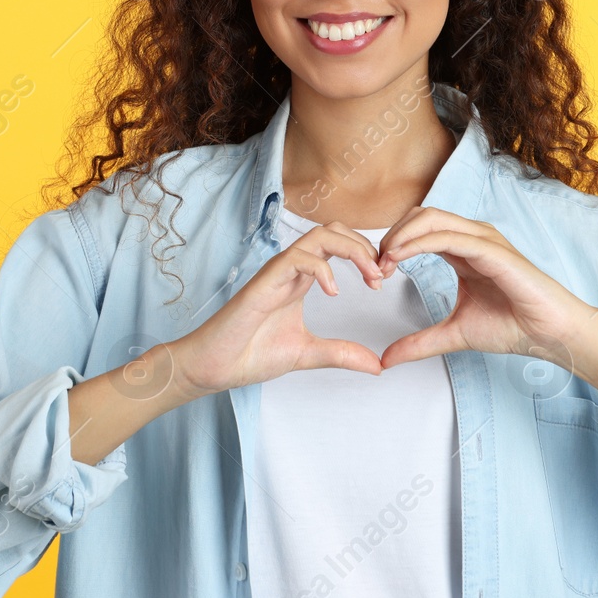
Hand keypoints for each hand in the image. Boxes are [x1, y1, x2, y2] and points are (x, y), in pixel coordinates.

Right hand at [172, 221, 386, 397]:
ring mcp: (278, 272)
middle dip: (364, 246)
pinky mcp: (265, 281)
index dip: (366, 256)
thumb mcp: (309, 354)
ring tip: (369, 277)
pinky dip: (322, 269)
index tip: (382, 281)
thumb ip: (342, 354)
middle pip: (334, 231)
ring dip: (352, 249)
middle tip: (382, 275)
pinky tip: (333, 292)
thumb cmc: (252, 354)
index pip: (338, 245)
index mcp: (301, 279)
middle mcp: (291, 269)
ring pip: (319, 235)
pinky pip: (297, 258)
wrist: (216, 366)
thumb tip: (377, 365)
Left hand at [374, 206, 588, 369]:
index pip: (420, 229)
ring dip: (401, 236)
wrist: (549, 334)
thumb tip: (385, 359)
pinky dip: (420, 243)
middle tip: (375, 267)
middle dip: (393, 235)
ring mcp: (484, 240)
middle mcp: (473, 237)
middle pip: (421, 215)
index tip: (376, 274)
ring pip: (432, 219)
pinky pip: (449, 237)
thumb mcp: (454, 334)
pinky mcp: (493, 250)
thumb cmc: (513, 327)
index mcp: (464, 250)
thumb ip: (419, 343)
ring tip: (383, 261)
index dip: (393, 244)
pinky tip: (400, 258)